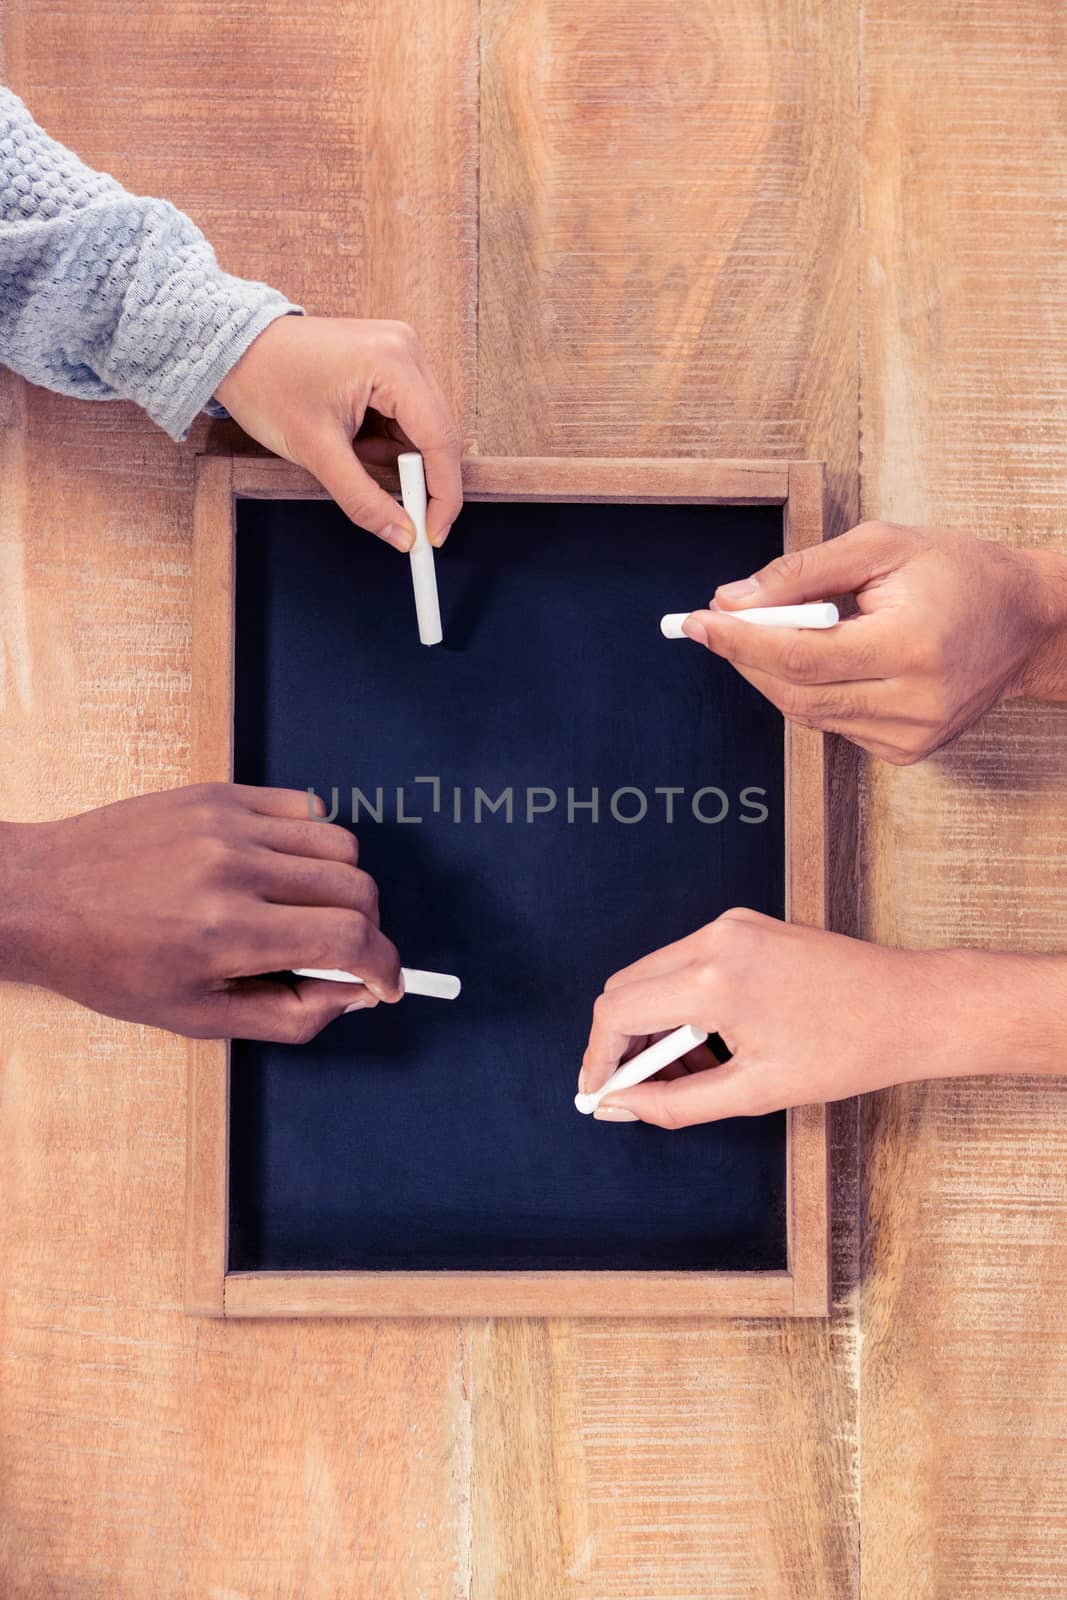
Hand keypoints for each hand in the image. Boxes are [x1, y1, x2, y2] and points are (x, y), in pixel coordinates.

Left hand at [0, 784, 402, 1040]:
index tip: (386, 983)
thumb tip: (353, 994)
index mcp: (227, 933)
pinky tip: (284, 870)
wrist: (40, 897)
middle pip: (357, 890)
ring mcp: (227, 824)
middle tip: (342, 954)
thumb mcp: (198, 1017)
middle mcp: (234, 870)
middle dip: (367, 931)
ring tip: (307, 911)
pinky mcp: (219, 794)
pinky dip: (312, 843)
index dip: (385, 967)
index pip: (348, 941)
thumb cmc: (110, 965)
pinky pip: (304, 809)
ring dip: (344, 887)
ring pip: (340, 847)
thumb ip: (289, 1014)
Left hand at [214, 315, 463, 550]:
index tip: (434, 534)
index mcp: (394, 363)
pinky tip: (353, 436)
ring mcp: (400, 351)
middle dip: (417, 477)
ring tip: (349, 451)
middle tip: (399, 513)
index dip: (443, 494)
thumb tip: (403, 536)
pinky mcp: (389, 359)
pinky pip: (406, 415)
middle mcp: (407, 349)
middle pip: (437, 433)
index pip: (440, 440)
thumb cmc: (267, 386)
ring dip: (395, 456)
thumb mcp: (316, 452)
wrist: (233, 348)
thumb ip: (364, 500)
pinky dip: (385, 439)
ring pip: (422, 428)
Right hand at [579, 908, 1063, 1125]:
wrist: (913, 1006)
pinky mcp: (746, 925)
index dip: (599, 1058)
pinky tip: (714, 1044)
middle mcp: (713, 940)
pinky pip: (686, 962)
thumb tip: (618, 1107)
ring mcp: (730, 926)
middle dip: (623, 1043)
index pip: (615, 1012)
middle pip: (625, 988)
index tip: (600, 1093)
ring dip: (654, 1025)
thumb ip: (674, 1103)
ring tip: (689, 1076)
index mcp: (712, 980)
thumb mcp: (755, 1091)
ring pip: (654, 975)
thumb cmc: (848, 1050)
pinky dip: (683, 1003)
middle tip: (640, 1091)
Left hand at [680, 521, 1066, 763]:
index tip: (695, 622)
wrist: (1027, 622)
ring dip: (776, 674)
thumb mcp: (882, 546)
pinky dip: (814, 691)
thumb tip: (731, 600)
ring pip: (809, 714)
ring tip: (773, 630)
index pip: (802, 656)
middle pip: (796, 694)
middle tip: (713, 624)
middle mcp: (914, 703)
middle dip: (746, 658)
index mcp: (913, 646)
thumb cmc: (957, 572)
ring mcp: (912, 737)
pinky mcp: (908, 752)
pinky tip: (829, 659)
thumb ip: (802, 572)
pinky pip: (835, 724)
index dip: (741, 642)